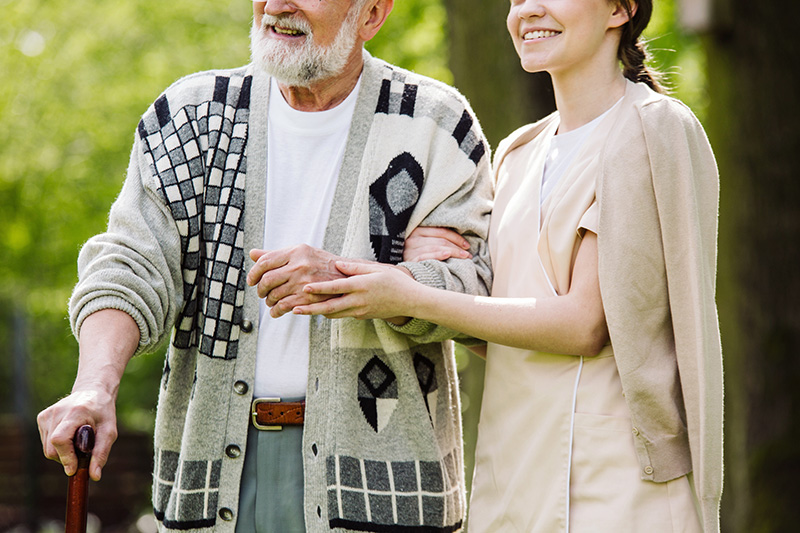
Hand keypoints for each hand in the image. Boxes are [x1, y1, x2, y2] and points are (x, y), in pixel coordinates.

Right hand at [37, 388, 117, 480]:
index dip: (66, 457)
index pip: (60, 440)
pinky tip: (69, 435)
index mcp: (75, 412)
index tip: (74, 469)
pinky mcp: (41, 417)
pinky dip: (57, 445)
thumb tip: (94, 476)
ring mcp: (46, 414)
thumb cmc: (103, 412)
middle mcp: (56, 412)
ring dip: (62, 452)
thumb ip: (101, 453)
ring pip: (47, 448)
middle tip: (82, 453)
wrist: (92, 391)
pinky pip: (46, 442)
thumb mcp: (109, 431)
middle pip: (52, 448)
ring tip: (78, 441)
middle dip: (66, 458)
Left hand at [247, 245, 349, 317]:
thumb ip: (276, 254)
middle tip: (261, 292)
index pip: (265, 262)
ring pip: (274, 295)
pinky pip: (284, 306)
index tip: (252, 280)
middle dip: (260, 289)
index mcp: (296, 252)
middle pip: (267, 280)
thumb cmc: (321, 263)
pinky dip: (276, 311)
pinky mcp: (309, 297)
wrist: (346, 276)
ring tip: (270, 301)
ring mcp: (304, 282)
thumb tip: (253, 253)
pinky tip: (276, 311)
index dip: (254, 273)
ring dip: (268, 301)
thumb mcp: (301, 253)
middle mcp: (300, 265)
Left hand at [293, 261, 418, 319]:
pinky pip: (342, 314)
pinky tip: (318, 309)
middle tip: (293, 309)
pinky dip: (329, 312)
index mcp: (361, 286)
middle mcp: (358, 301)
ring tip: (299, 310)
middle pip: (330, 307)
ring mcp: (360, 311)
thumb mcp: (376, 269)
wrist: (411, 301)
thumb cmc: (395, 281)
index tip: (305, 287)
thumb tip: (337, 263)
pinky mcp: (361, 316)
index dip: (320, 288)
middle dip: (310, 309)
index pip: (336, 287)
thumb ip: (355, 267)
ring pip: (333, 313)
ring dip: (316, 312)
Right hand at [403, 227, 471, 261]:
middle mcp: (413, 238)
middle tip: (468, 254)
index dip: (456, 237)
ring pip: (436, 247)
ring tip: (465, 257)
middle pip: (440, 240)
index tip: (466, 245)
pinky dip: (437, 255)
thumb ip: (434, 240)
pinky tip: (447, 256)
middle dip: (457, 246)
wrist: (396, 272)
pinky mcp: (409, 260)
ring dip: (453, 252)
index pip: (441, 231)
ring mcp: (410, 249)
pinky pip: (426, 256)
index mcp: (417, 230)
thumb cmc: (413, 257)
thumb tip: (458, 243)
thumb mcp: (421, 244)